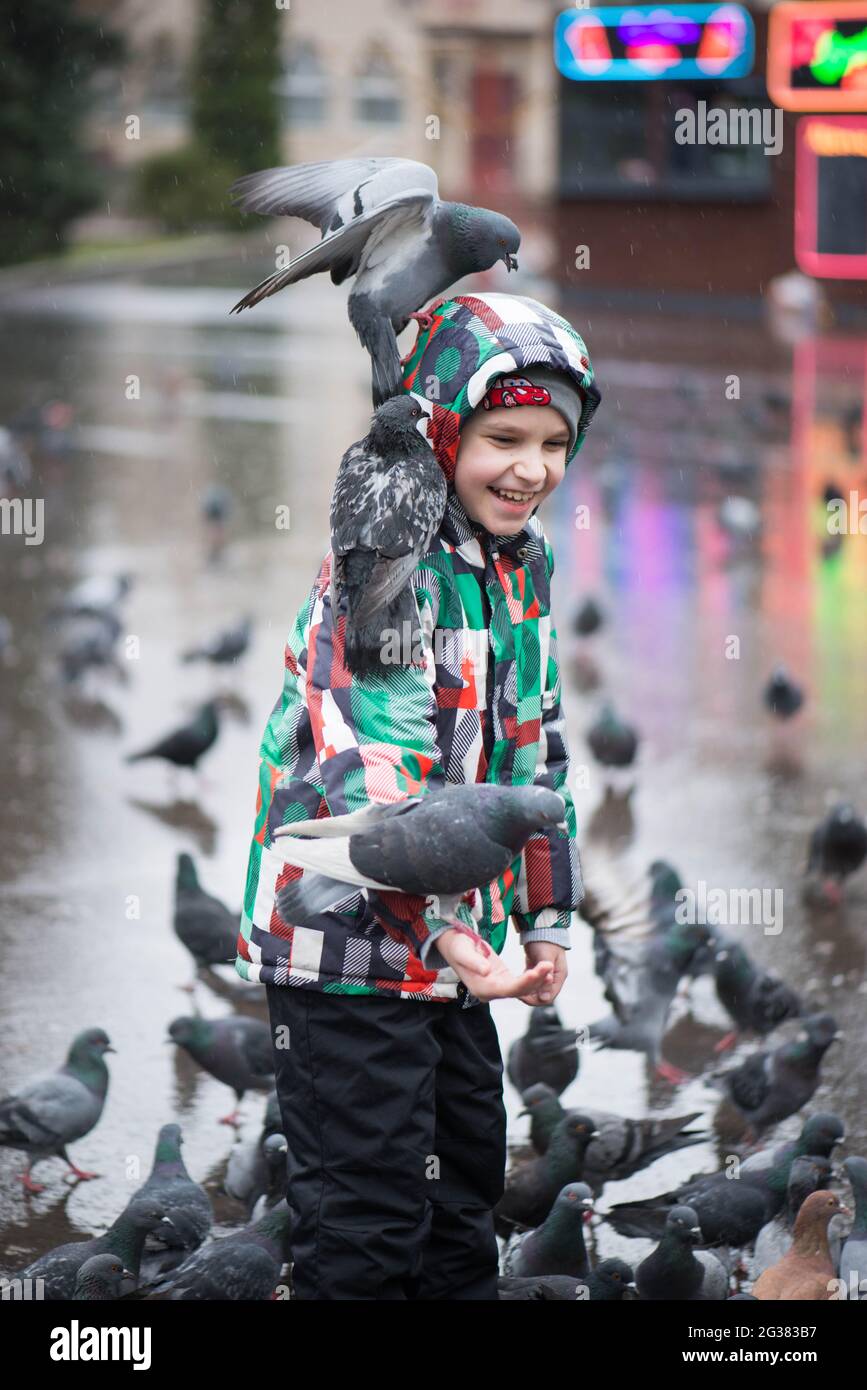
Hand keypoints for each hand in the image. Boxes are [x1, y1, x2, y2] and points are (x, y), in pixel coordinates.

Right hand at [434, 923, 554, 1002]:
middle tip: (550, 965)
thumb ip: (474, 962)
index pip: (507, 990)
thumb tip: (487, 971)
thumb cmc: (456, 945)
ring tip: (550, 966)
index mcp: (481, 988)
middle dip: (535, 980)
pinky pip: (519, 983)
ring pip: (521, 989)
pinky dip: (532, 978)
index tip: (538, 972)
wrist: (452, 944)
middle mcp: (490, 992)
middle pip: (517, 991)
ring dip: (537, 979)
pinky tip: (544, 970)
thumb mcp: (462, 951)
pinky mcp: (501, 980)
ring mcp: (496, 987)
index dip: (524, 982)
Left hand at [518, 942, 567, 1005]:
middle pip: (543, 995)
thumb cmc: (544, 940)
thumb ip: (546, 977)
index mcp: (559, 975)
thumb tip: (545, 998)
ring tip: (515, 989)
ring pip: (537, 989)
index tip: (522, 997)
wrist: (541, 925)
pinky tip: (516, 981)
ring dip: (528, 991)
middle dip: (531, 997)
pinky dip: (526, 983)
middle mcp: (555, 976)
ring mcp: (547, 972)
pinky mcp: (538, 968)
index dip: (536, 1000)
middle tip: (516, 994)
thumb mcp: (545, 958)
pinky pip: (532, 981)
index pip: (550, 997)